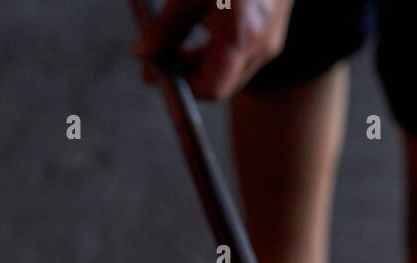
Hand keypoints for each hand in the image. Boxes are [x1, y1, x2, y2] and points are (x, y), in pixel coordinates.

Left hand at [134, 0, 294, 99]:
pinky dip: (217, 47)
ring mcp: (270, 40)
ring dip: (200, 60)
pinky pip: (241, 54)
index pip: (210, 88)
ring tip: (175, 35)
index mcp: (241, 35)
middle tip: (156, 57)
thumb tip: (144, 53)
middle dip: (187, 73)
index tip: (155, 73)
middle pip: (220, 84)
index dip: (181, 87)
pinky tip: (201, 21)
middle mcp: (261, 45)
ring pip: (229, 70)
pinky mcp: (272, 31)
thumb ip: (168, 25)